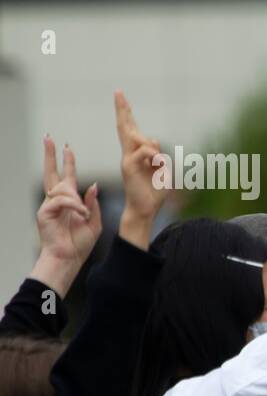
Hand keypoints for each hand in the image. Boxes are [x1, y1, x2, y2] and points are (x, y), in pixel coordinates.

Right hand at [35, 138, 101, 290]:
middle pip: (52, 173)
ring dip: (76, 199)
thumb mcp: (93, 222)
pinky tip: (80, 214)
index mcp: (70, 201)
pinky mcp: (44, 212)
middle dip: (51, 155)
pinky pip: (60, 200)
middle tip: (49, 138)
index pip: (67, 176)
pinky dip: (73, 206)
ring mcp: (49, 206)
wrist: (69, 258)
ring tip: (83, 214)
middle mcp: (57, 200)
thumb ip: (93, 203)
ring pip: (62, 188)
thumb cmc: (80, 244)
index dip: (67, 162)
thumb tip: (94, 186)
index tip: (67, 147)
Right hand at [114, 91, 170, 248]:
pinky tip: (158, 165)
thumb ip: (158, 155)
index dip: (126, 113)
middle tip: (118, 92)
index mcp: (137, 153)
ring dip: (154, 149)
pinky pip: (145, 151)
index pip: (131, 129)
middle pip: (125, 127)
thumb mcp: (162, 170)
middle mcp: (129, 153)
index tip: (120, 96)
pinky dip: (155, 156)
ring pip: (140, 138)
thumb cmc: (154, 192)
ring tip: (157, 166)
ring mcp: (127, 159)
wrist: (145, 209)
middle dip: (123, 109)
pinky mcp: (128, 166)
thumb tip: (153, 140)